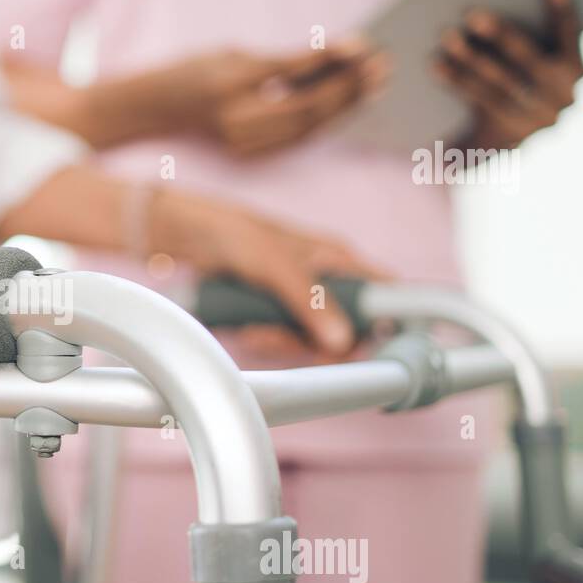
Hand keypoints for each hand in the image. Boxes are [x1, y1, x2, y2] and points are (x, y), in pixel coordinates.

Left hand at [153, 189, 389, 356]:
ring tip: (258, 328)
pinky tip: (248, 328)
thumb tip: (343, 341)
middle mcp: (325, 283)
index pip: (386, 293)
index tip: (390, 348)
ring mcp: (300, 302)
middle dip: (320, 343)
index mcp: (339, 260)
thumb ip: (310, 302)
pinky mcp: (275, 316)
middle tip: (290, 337)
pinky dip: (267, 341)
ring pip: (312, 342)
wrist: (187, 240)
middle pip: (348, 331)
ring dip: (285, 343)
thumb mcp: (277, 266)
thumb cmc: (236, 234)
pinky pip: (284, 342)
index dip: (395, 321)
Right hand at [177, 43, 390, 156]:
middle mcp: (235, 119)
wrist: (157, 108)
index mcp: (229, 84)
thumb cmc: (197, 71)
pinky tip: (349, 102)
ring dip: (345, 105)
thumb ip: (284, 60)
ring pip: (308, 127)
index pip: (291, 72)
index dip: (331, 58)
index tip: (363, 44)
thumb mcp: (235, 54)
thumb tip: (339, 57)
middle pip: (306, 107)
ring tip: (374, 83)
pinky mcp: (251, 154)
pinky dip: (327, 119)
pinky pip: (299, 138)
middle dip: (347, 87)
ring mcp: (242, 143)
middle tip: (381, 65)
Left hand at [433, 0, 582, 148]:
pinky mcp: (509, 132)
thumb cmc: (516, 79)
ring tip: (447, 35)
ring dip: (470, 56)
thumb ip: (530, 32)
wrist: (502, 139)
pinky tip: (436, 64)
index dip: (561, 8)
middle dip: (500, 33)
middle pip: (528, 58)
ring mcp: (537, 117)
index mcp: (575, 69)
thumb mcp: (532, 58)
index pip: (569, 33)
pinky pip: (479, 99)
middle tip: (471, 12)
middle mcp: (564, 94)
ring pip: (498, 80)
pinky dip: (456, 79)